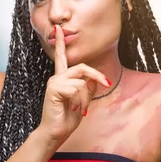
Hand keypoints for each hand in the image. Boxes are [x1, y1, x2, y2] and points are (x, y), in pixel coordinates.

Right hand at [38, 25, 109, 145]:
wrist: (56, 133)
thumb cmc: (68, 118)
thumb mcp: (83, 101)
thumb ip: (87, 88)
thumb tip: (93, 79)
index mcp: (63, 78)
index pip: (62, 57)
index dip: (61, 43)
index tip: (58, 28)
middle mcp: (57, 77)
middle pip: (82, 67)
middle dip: (97, 75)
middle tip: (107, 84)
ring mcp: (54, 82)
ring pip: (82, 82)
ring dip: (86, 99)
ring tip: (79, 109)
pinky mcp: (53, 89)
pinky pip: (76, 89)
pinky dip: (80, 101)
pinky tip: (72, 108)